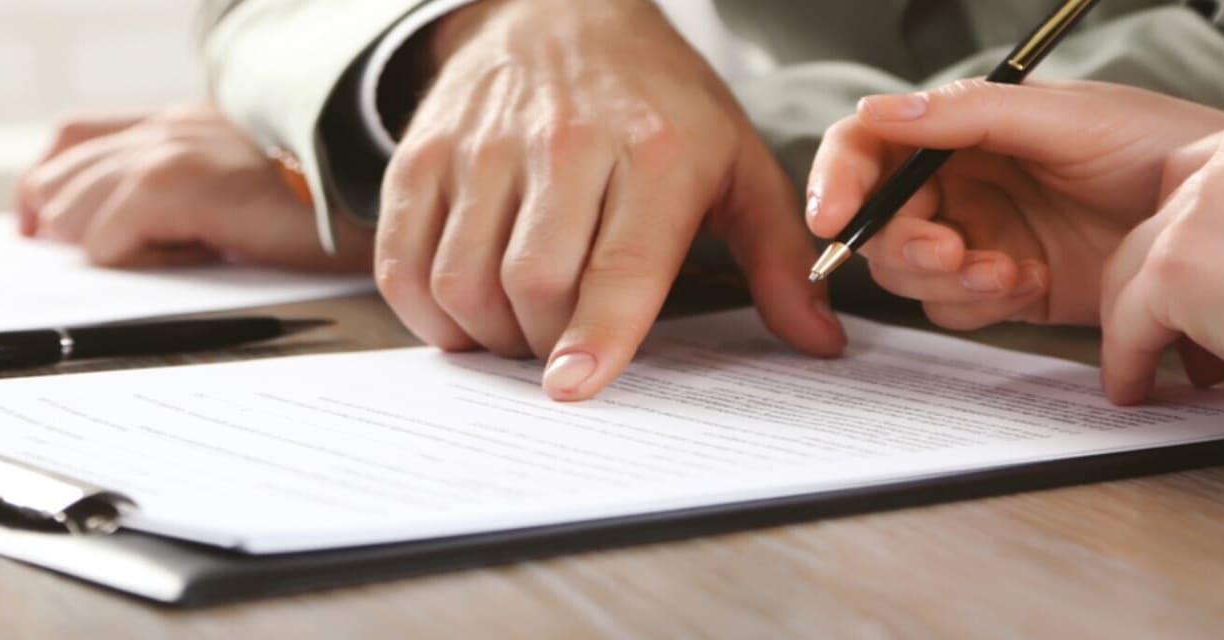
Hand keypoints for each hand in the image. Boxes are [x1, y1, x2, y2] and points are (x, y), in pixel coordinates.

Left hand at [14, 104, 371, 270]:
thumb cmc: (321, 206)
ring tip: (160, 263)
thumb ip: (186, 194)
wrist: (365, 194)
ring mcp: (168, 151)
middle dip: (62, 225)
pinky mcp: (178, 184)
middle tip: (95, 263)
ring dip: (104, 246)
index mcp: (178, 123)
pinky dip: (131, 260)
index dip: (45, 185)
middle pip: (59, 173)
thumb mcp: (241, 186)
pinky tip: (181, 263)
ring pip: (74, 209)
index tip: (36, 228)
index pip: (75, 138)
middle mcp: (165, 127)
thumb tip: (120, 235)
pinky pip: (109, 236)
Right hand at [377, 0, 844, 400]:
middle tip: (562, 349)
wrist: (562, 11)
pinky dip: (425, 309)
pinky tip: (460, 311)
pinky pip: (404, 259)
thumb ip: (778, 258)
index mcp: (656, 151)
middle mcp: (564, 143)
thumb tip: (819, 343)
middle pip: (534, 283)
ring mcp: (484, 145)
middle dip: (544, 344)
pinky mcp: (424, 152)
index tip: (573, 386)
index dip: (595, 334)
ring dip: (486, 333)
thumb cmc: (657, 100)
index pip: (618, 263)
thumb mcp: (735, 162)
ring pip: (464, 278)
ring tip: (516, 327)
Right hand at [805, 80, 1223, 328]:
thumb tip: (877, 112)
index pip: (869, 148)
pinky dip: (981, 304)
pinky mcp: (1006, 286)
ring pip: (911, 272)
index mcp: (960, 129)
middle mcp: (959, 182)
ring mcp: (980, 236)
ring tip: (1006, 271)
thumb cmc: (1158, 144)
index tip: (833, 218)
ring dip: (947, 280)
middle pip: (880, 222)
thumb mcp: (1062, 118)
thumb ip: (966, 115)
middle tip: (949, 253)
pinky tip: (1027, 284)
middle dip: (904, 245)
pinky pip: (956, 308)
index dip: (838, 180)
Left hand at [1100, 105, 1223, 403]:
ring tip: (1153, 361)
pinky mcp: (1178, 265)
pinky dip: (1126, 357)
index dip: (1217, 232)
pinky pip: (1128, 318)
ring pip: (1138, 263)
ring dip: (1141, 315)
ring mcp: (1208, 204)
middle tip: (1192, 328)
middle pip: (1171, 211)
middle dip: (1175, 272)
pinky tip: (1135, 388)